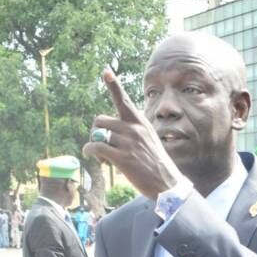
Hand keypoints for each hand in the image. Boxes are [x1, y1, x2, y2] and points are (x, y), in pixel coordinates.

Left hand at [82, 69, 180, 198]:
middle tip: (101, 146)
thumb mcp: (150, 142)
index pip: (124, 101)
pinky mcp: (121, 157)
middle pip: (101, 120)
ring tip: (103, 157)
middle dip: (97, 132)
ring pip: (97, 134)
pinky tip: (93, 157)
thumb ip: (134, 133)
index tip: (106, 72)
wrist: (168, 185)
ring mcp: (127, 143)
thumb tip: (113, 134)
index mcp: (141, 123)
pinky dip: (89, 151)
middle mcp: (133, 129)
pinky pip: (95, 146)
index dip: (113, 85)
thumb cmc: (158, 167)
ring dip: (94, 145)